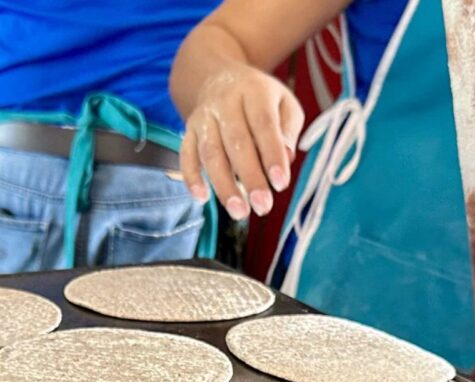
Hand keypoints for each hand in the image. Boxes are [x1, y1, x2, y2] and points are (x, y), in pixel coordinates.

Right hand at [179, 66, 303, 220]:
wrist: (220, 77)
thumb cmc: (259, 98)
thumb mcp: (283, 104)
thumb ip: (288, 129)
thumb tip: (287, 158)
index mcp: (254, 91)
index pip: (263, 124)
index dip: (272, 155)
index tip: (280, 184)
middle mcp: (226, 102)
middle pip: (237, 142)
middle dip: (250, 177)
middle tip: (262, 206)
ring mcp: (204, 116)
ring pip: (211, 153)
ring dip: (223, 185)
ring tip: (239, 212)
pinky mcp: (188, 129)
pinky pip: (186, 154)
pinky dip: (192, 177)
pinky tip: (202, 198)